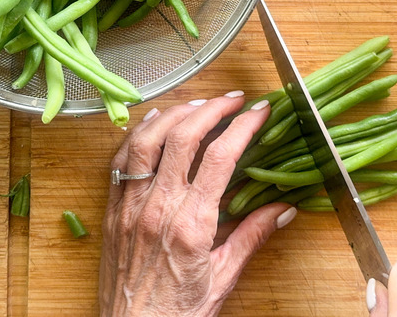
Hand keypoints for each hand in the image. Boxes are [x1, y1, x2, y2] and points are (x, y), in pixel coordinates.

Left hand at [98, 92, 297, 316]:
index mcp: (191, 225)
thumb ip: (252, 238)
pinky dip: (138, 134)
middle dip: (211, 108)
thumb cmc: (178, 314)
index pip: (220, 158)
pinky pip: (120, 161)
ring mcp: (130, 206)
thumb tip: (283, 209)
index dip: (242, 127)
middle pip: (182, 137)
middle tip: (232, 100)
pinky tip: (154, 121)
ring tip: (197, 103)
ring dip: (173, 113)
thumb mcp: (223, 278)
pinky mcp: (112, 211)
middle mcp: (157, 208)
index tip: (258, 112)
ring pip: (146, 140)